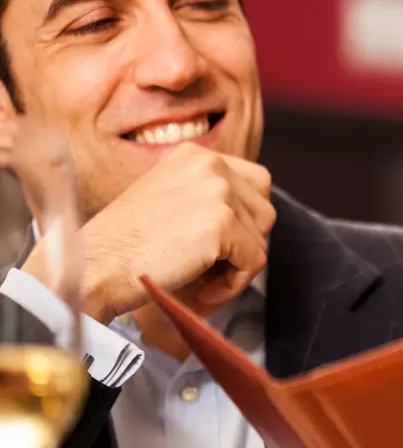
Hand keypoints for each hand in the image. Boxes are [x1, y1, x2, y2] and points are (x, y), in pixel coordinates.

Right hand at [26, 143, 273, 323]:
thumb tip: (256, 221)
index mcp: (196, 155)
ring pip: (261, 238)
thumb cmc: (124, 246)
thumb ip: (206, 198)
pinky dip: (235, 284)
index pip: (256, 183)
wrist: (93, 266)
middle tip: (213, 268)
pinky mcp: (221, 223)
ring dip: (239, 266)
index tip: (220, 247)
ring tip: (205, 281)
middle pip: (264, 211)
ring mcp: (218, 191)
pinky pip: (254, 262)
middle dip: (246, 244)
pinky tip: (204, 291)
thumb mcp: (169, 201)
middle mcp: (210, 164)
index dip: (246, 221)